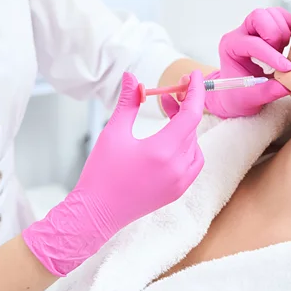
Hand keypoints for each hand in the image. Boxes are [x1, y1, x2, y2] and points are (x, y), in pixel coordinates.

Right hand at [23, 71, 205, 275]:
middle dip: (182, 107)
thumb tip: (132, 78)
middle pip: (191, 128)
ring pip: (194, 145)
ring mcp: (180, 182)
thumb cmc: (102, 173)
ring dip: (185, 127)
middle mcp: (178, 168)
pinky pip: (193, 163)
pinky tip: (170, 139)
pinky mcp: (177, 192)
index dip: (194, 92)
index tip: (192, 75)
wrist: (95, 214)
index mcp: (164, 151)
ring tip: (166, 116)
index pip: (192, 114)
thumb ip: (128, 102)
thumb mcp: (113, 132)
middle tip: (166, 94)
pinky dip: (187, 146)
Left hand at [172, 8, 290, 118]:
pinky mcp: (266, 26)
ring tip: (282, 50)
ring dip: (283, 31)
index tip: (286, 68)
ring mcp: (253, 26)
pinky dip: (289, 26)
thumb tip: (288, 85)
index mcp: (230, 47)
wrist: (238, 91)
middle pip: (259, 16)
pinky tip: (286, 44)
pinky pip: (281, 16)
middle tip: (280, 53)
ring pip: (272, 13)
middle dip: (275, 35)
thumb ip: (269, 92)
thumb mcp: (253, 99)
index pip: (252, 43)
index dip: (271, 55)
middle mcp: (240, 32)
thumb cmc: (240, 95)